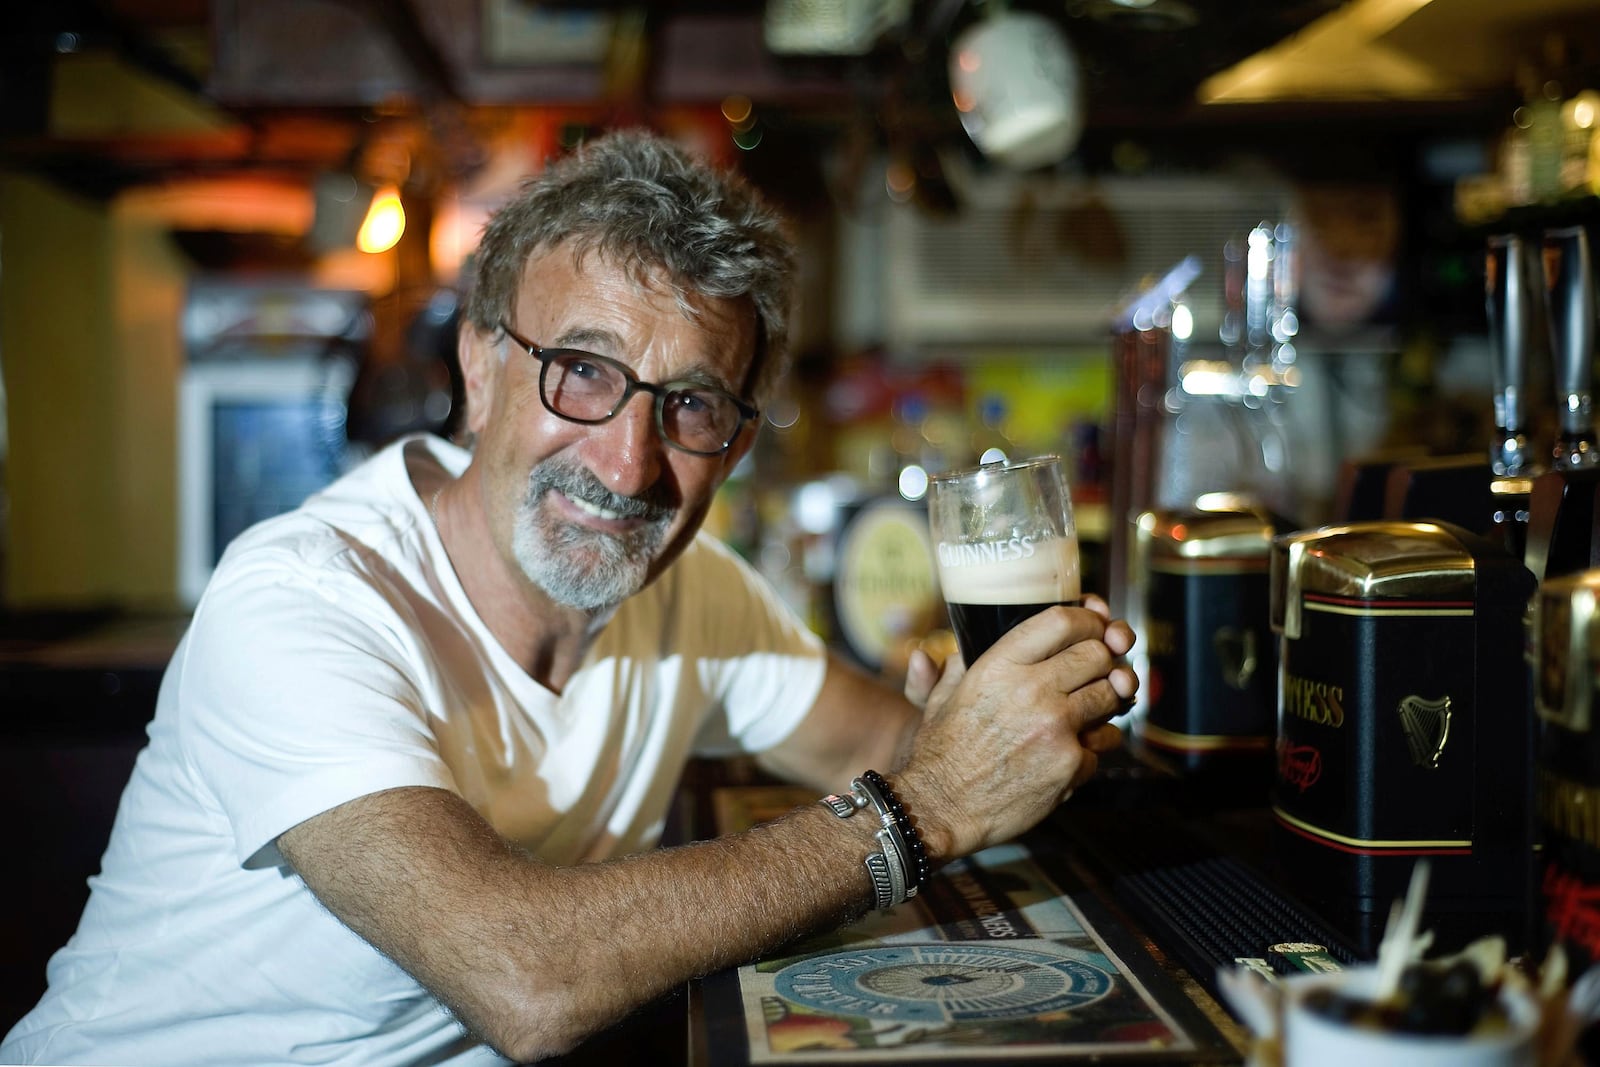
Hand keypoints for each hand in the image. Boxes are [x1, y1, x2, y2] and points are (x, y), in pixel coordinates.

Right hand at [896, 598, 1136, 860]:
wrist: (941, 808)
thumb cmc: (941, 752)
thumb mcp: (942, 696)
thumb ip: (956, 664)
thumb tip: (958, 644)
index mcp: (1000, 665)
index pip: (1064, 621)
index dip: (1089, 619)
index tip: (1095, 626)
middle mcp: (1031, 689)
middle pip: (1098, 654)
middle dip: (1103, 661)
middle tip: (1095, 673)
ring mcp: (1055, 727)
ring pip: (1112, 695)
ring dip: (1106, 701)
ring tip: (1086, 712)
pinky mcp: (1071, 764)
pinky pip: (1105, 742)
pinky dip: (1092, 748)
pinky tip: (1067, 753)